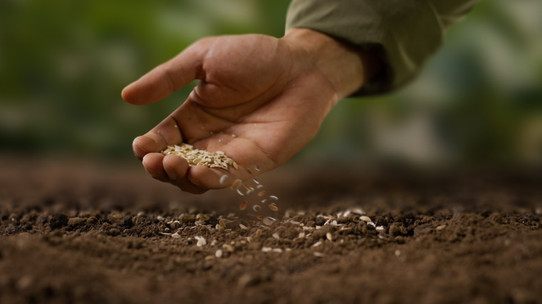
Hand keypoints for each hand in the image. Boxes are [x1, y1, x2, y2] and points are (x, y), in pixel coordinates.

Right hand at [122, 28, 371, 192]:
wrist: (302, 65)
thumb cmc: (255, 56)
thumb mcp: (204, 59)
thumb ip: (167, 78)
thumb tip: (126, 96)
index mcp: (194, 114)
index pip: (163, 139)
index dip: (149, 147)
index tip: (141, 147)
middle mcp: (210, 138)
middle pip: (176, 164)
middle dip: (161, 167)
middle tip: (157, 161)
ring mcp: (232, 152)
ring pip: (198, 178)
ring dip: (182, 178)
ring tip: (174, 165)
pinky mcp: (256, 162)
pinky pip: (229, 178)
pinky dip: (211, 180)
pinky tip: (198, 173)